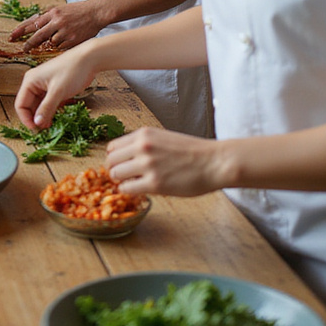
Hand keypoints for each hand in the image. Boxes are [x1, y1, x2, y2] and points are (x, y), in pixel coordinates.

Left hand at [9, 0, 105, 50]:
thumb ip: (48, 18)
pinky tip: (69, 39)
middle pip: (38, 36)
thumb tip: (35, 26)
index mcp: (52, 13)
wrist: (96, 12)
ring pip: (51, 43)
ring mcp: (65, 31)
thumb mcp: (60, 10)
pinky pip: (62, 47)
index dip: (20, 31)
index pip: (32, 23)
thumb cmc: (78, 11)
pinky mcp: (72, 40)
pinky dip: (62, 46)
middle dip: (29, 44)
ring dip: (52, 43)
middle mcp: (57, 22)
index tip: (12, 36)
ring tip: (62, 36)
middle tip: (24, 49)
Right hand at [13, 47, 98, 130]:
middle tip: (46, 131)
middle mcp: (34, 82)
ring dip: (44, 116)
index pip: (20, 105)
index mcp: (30, 81)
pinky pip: (48, 103)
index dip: (26, 119)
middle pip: (29, 106)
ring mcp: (43, 85)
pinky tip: (58, 117)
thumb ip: (46, 108)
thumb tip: (37, 124)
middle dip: (36, 119)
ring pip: (39, 106)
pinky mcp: (53, 88)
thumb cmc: (72, 70)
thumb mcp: (59, 91)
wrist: (89, 58)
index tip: (36, 131)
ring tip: (53, 126)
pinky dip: (51, 111)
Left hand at [105, 127, 224, 197]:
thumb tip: (126, 157)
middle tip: (123, 178)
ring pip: (115, 175)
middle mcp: (142, 147)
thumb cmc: (192, 151)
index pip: (113, 147)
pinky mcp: (155, 184)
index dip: (114, 159)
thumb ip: (144, 145)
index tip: (120, 166)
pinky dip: (128, 192)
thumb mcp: (163, 138)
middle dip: (114, 170)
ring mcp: (148, 165)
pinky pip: (127, 189)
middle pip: (110, 161)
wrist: (214, 162)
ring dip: (121, 182)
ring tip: (132, 184)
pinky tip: (139, 191)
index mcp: (143, 134)